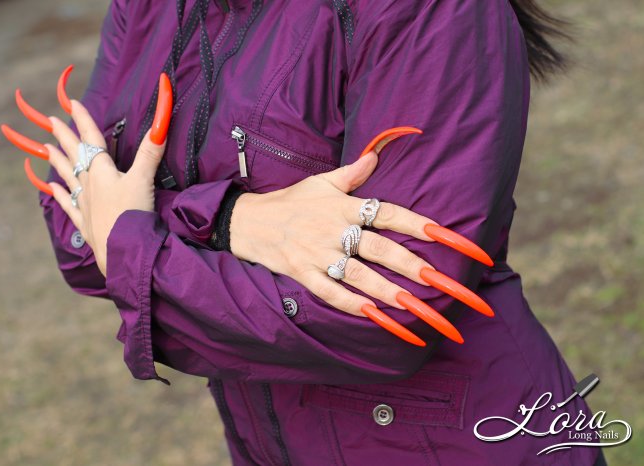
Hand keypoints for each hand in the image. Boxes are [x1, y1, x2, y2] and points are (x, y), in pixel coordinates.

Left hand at [1, 67, 172, 276]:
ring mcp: (84, 204)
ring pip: (68, 176)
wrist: (121, 251)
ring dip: (58, 160)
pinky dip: (60, 194)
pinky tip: (51, 188)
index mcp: (102, 171)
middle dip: (65, 136)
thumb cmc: (132, 214)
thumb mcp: (144, 179)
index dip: (84, 120)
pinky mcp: (85, 224)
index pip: (91, 139)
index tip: (73, 103)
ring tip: (46, 148)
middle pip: (75, 154)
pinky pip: (68, 205)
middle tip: (51, 120)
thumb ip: (151, 150)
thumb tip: (161, 121)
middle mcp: (89, 184)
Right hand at [230, 129, 494, 344]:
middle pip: (381, 249)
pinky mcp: (302, 274)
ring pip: (361, 276)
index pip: (390, 213)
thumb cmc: (289, 201)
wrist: (245, 221)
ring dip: (391, 293)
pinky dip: (353, 306)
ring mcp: (317, 254)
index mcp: (343, 205)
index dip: (421, 225)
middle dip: (415, 266)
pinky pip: (331, 293)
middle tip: (446, 283)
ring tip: (421, 309)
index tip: (452, 238)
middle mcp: (334, 229)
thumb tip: (376, 157)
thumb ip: (352, 173)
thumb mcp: (320, 182)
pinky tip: (377, 319)